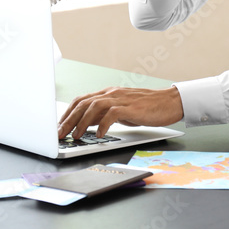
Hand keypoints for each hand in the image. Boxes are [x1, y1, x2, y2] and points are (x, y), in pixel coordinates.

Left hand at [57, 86, 183, 139]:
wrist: (169, 102)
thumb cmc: (147, 108)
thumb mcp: (122, 110)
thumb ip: (105, 114)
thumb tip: (86, 124)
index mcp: (108, 93)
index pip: (81, 100)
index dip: (67, 113)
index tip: (59, 126)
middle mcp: (112, 93)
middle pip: (83, 103)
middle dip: (68, 120)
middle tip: (59, 134)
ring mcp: (121, 99)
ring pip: (93, 107)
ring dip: (81, 122)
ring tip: (75, 136)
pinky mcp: (130, 107)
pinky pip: (111, 114)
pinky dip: (102, 124)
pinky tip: (98, 134)